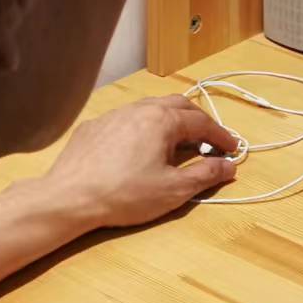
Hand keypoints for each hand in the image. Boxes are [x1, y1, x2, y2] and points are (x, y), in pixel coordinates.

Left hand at [40, 95, 238, 231]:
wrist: (69, 197)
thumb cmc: (125, 194)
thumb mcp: (173, 190)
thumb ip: (205, 175)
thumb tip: (228, 166)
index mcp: (162, 120)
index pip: (202, 122)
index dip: (220, 136)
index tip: (232, 150)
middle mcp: (139, 109)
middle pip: (177, 105)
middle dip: (198, 121)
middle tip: (208, 140)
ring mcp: (114, 115)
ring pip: (150, 108)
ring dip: (170, 120)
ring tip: (177, 141)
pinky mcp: (93, 126)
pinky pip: (126, 119)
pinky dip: (143, 128)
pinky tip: (139, 147)